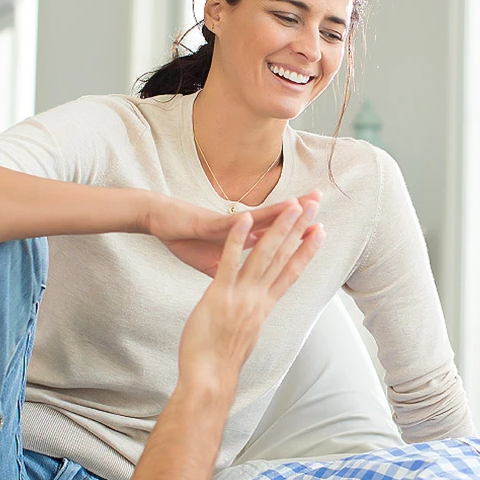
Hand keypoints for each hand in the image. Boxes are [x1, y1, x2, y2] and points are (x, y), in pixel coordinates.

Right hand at [144, 191, 322, 275]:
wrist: (157, 219)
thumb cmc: (182, 237)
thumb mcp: (210, 261)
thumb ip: (230, 268)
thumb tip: (243, 278)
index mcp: (242, 240)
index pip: (276, 238)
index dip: (298, 235)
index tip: (319, 230)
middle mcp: (239, 230)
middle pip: (274, 223)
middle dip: (299, 215)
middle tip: (321, 201)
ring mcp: (225, 226)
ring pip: (256, 218)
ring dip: (278, 211)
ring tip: (301, 202)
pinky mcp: (206, 225)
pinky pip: (225, 226)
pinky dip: (238, 224)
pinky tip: (251, 217)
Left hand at [177, 198, 323, 386]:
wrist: (209, 379)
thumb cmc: (220, 362)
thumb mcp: (243, 336)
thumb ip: (251, 319)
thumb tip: (254, 316)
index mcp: (264, 307)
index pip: (291, 273)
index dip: (307, 250)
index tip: (321, 231)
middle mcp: (258, 299)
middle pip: (283, 257)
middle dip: (300, 229)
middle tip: (315, 206)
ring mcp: (241, 296)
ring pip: (264, 256)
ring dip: (280, 228)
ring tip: (293, 205)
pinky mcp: (219, 295)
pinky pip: (230, 262)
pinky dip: (238, 239)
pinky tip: (244, 218)